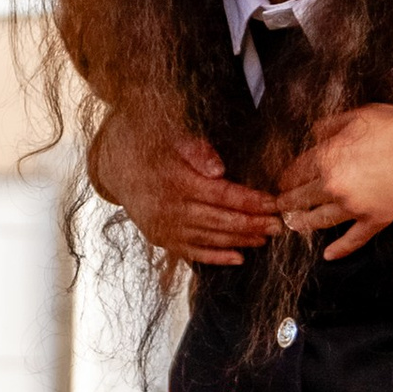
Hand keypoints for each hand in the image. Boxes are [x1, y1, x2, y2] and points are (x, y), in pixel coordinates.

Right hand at [89, 114, 280, 267]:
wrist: (111, 163)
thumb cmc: (144, 140)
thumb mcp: (166, 132)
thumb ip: (194, 148)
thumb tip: (218, 168)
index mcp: (174, 181)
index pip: (222, 194)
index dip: (251, 201)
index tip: (275, 203)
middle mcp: (169, 209)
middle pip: (221, 220)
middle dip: (254, 225)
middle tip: (280, 226)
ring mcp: (164, 227)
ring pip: (210, 238)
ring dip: (240, 240)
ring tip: (265, 239)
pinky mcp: (159, 238)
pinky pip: (191, 252)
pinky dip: (215, 257)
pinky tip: (238, 258)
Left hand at [279, 96, 392, 259]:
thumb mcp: (358, 115)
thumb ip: (329, 125)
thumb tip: (312, 132)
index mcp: (327, 156)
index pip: (294, 171)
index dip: (284, 178)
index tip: (279, 183)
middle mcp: (333, 184)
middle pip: (299, 198)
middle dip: (285, 203)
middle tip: (277, 207)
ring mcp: (353, 206)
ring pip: (319, 221)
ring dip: (303, 225)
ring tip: (294, 226)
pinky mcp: (375, 220)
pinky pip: (353, 239)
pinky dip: (340, 249)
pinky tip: (328, 255)